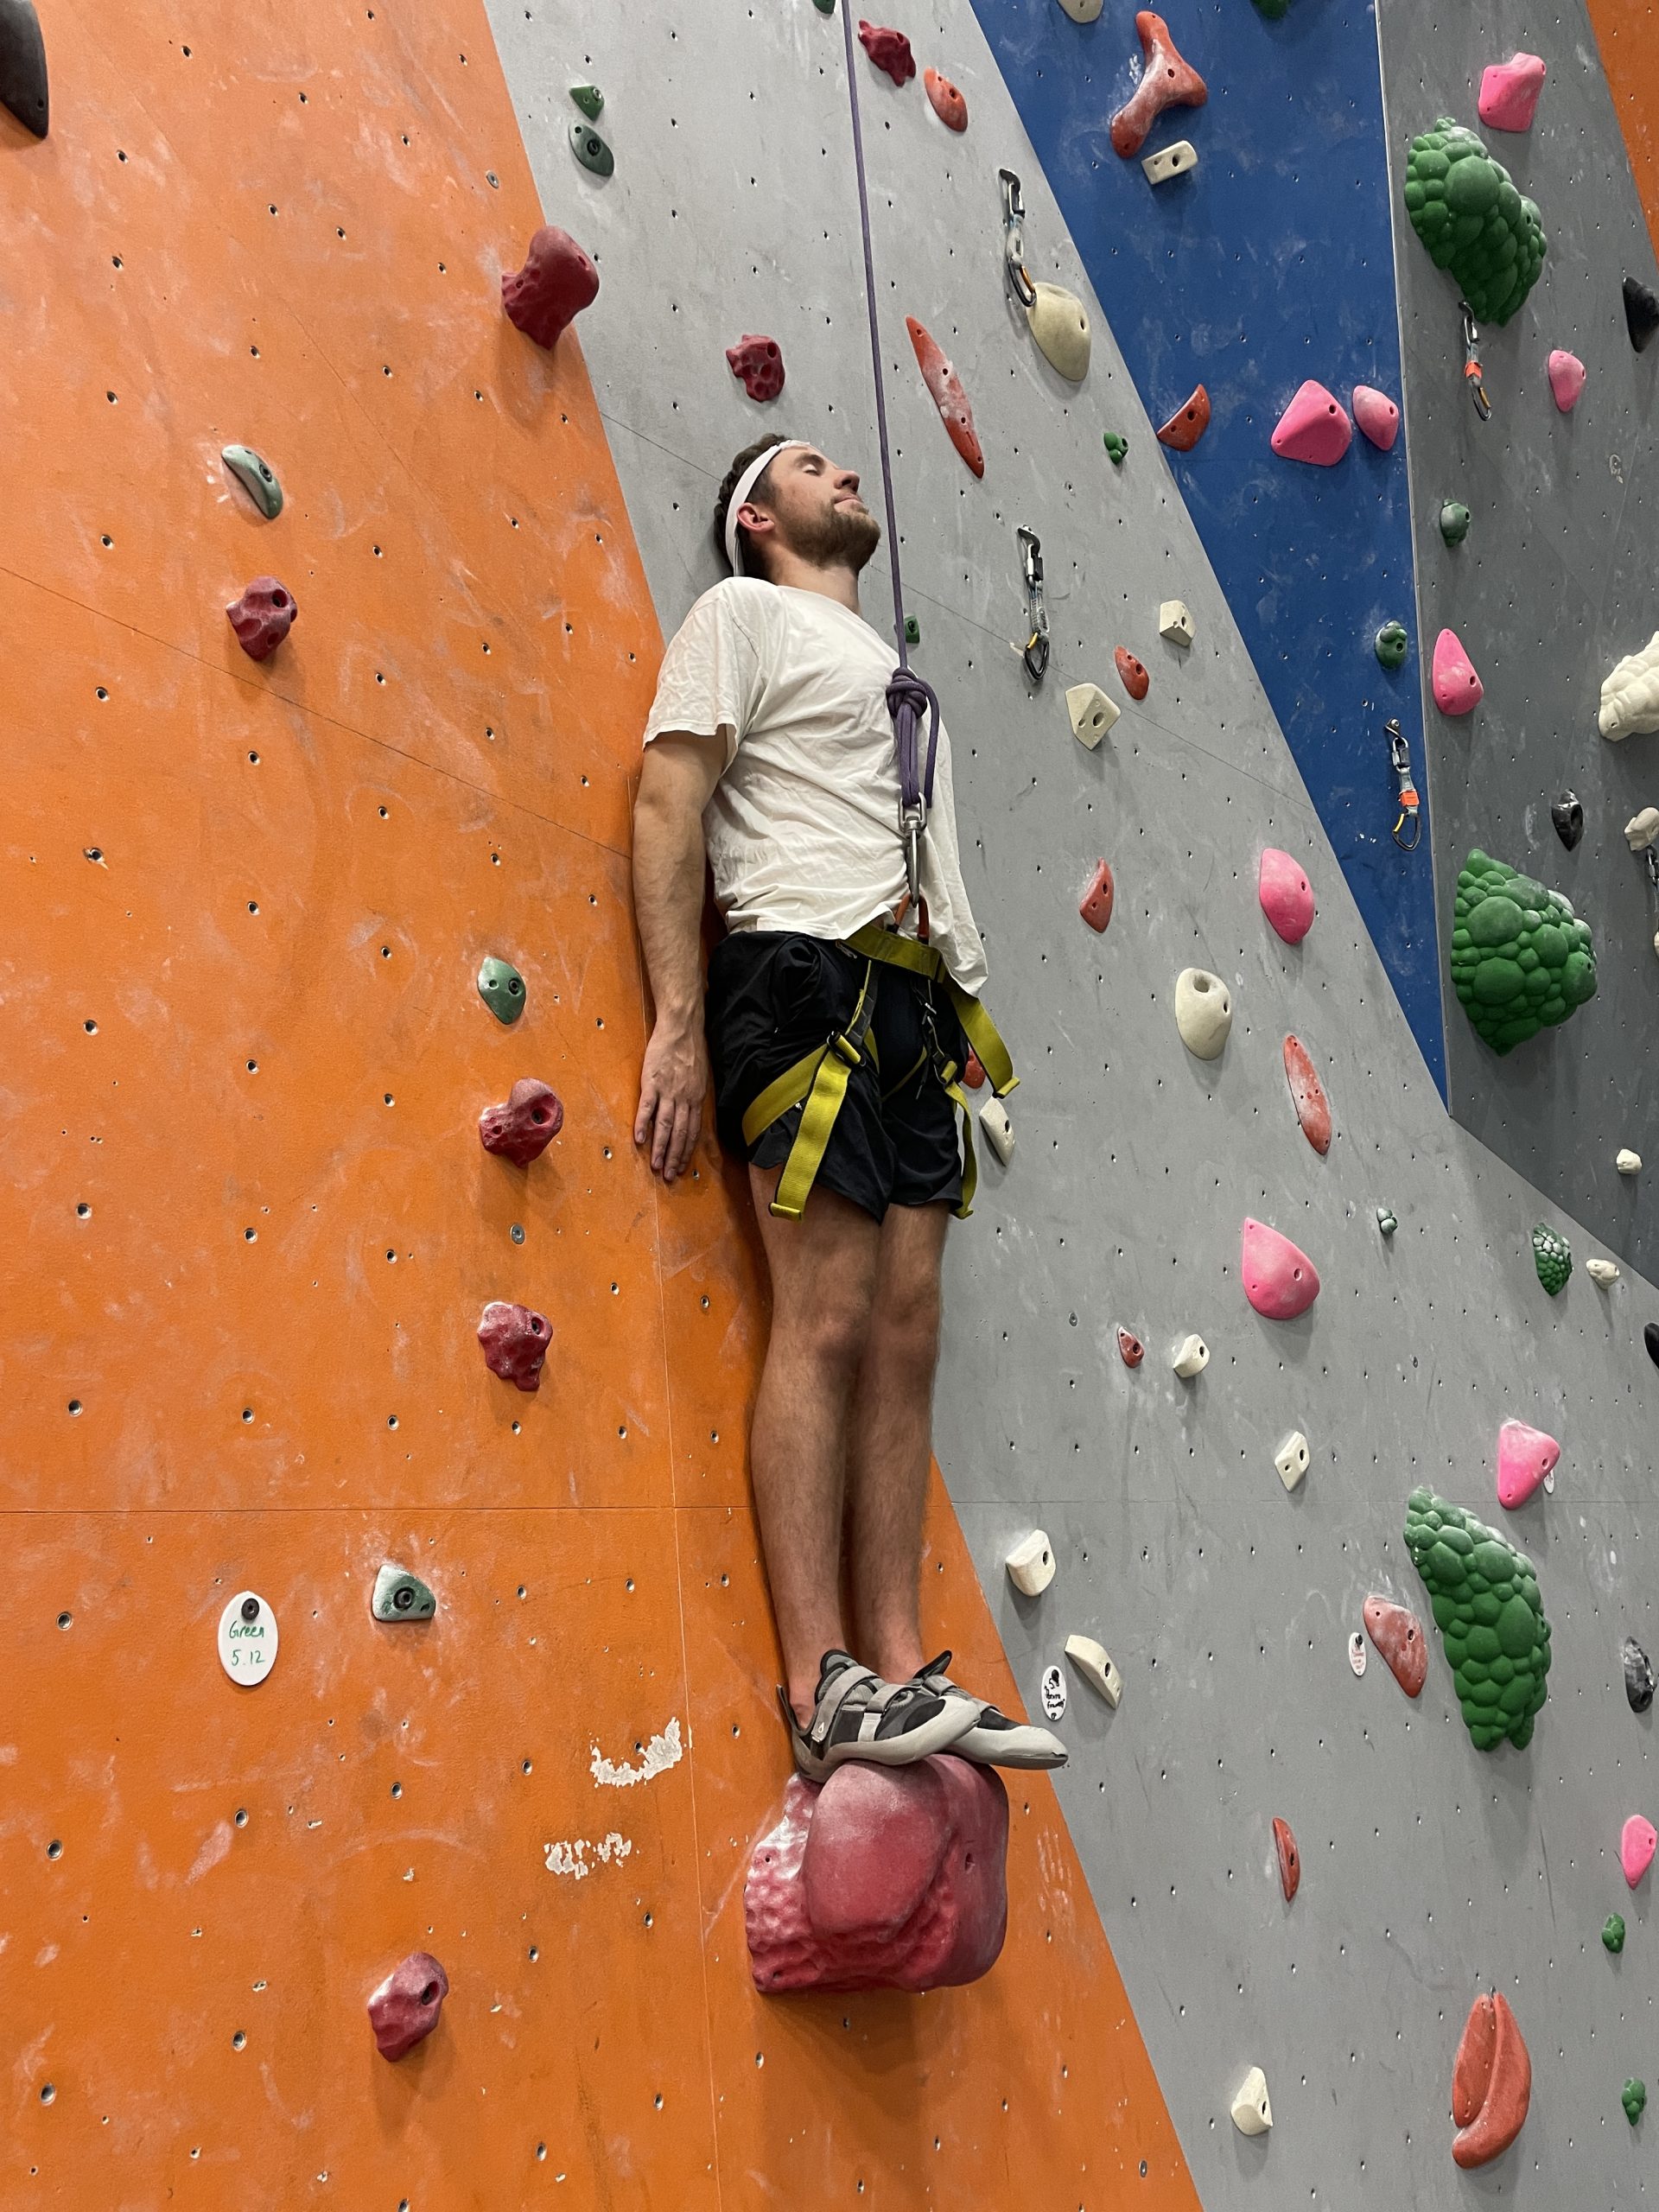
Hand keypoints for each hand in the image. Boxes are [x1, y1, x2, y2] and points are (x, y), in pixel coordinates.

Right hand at [634, 1015, 709, 1182]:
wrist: (682, 1027)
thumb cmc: (690, 1049)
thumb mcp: (700, 1076)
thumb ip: (694, 1096)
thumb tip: (691, 1112)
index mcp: (696, 1098)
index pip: (693, 1131)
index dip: (687, 1151)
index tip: (682, 1167)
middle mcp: (685, 1098)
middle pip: (679, 1134)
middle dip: (674, 1157)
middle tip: (669, 1176)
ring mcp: (668, 1091)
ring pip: (665, 1125)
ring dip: (660, 1148)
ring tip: (655, 1165)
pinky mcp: (653, 1082)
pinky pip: (648, 1107)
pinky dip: (643, 1124)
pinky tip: (640, 1139)